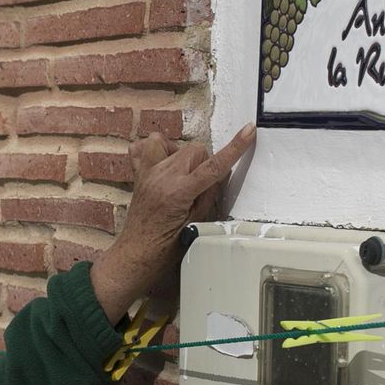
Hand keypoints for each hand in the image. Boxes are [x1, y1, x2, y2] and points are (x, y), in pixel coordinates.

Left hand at [90, 124, 256, 320]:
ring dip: (184, 156)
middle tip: (201, 186)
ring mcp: (148, 173)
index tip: (249, 130)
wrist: (136, 253)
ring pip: (175, 145)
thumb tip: (220, 173)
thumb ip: (209, 194)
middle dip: (205, 163)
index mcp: (178, 192)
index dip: (235, 147)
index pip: (213, 165)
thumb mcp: (197, 222)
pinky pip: (145, 148)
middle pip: (195, 150)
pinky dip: (158, 151)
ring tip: (183, 176)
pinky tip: (164, 165)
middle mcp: (162, 177)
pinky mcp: (139, 174)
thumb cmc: (167, 246)